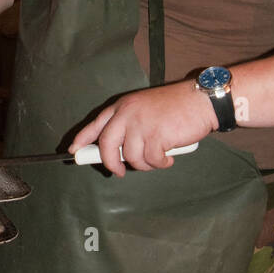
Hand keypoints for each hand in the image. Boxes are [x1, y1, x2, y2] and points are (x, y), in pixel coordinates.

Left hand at [68, 80, 217, 176]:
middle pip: (106, 145)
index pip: (96, 124)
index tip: (73, 151)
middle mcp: (127, 114)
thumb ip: (129, 125)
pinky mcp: (156, 136)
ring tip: (158, 158)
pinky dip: (161, 163)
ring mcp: (141, 125)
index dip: (82, 139)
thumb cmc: (176, 106)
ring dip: (145, 164)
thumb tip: (117, 151)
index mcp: (122, 106)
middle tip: (117, 172)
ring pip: (131, 157)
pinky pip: (151, 160)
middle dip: (109, 163)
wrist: (200, 100)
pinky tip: (169, 157)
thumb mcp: (144, 108)